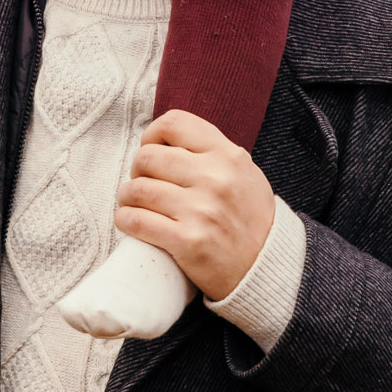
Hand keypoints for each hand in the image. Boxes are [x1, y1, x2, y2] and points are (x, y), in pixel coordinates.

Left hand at [113, 111, 275, 299]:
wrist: (266, 267)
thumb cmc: (249, 218)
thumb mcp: (243, 173)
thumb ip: (210, 152)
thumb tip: (164, 141)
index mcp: (228, 156)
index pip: (174, 124)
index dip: (152, 134)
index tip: (151, 149)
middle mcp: (215, 178)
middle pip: (148, 157)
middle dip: (137, 169)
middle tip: (142, 182)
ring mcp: (201, 211)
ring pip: (137, 189)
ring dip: (127, 196)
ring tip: (132, 202)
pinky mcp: (188, 242)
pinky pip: (136, 221)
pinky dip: (125, 219)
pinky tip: (130, 221)